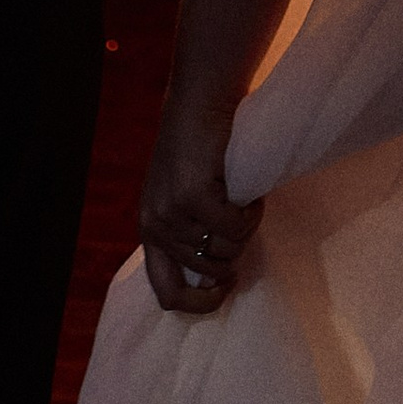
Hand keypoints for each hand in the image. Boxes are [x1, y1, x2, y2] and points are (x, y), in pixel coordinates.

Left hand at [139, 99, 262, 316]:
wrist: (200, 100)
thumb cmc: (198, 146)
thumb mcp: (180, 196)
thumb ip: (188, 232)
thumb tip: (219, 277)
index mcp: (149, 230)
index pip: (167, 295)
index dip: (201, 303)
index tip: (229, 285)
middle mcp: (155, 226)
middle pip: (208, 272)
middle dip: (235, 253)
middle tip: (244, 223)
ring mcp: (172, 212)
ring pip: (225, 250)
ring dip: (245, 229)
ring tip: (247, 202)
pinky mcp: (193, 196)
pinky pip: (235, 228)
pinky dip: (251, 214)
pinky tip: (252, 196)